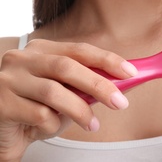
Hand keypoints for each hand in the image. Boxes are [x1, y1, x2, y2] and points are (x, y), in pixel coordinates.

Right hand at [0, 39, 137, 160]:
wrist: (2, 131)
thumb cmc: (36, 109)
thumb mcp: (67, 93)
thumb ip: (90, 86)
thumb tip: (127, 83)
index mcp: (42, 50)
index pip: (80, 50)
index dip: (107, 60)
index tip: (130, 72)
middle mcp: (23, 59)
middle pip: (68, 67)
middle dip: (99, 85)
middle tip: (120, 102)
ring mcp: (9, 79)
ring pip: (54, 92)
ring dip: (80, 111)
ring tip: (93, 124)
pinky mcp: (1, 102)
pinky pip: (38, 114)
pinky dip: (53, 125)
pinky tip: (49, 129)